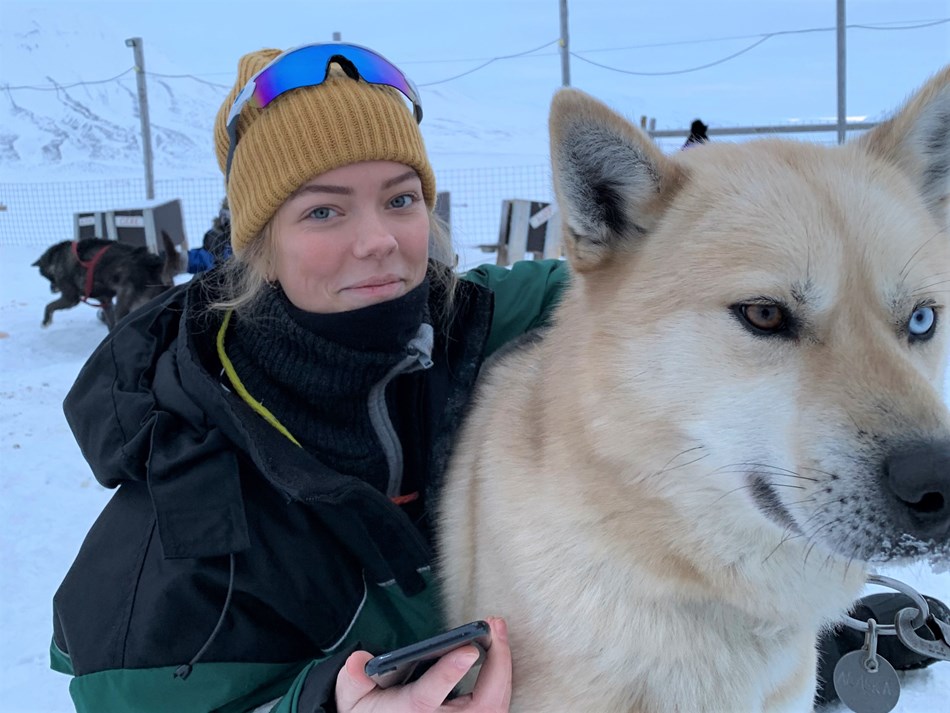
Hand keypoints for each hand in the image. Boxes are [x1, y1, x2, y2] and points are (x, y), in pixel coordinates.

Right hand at [335, 616, 511, 711]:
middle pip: (483, 703)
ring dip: (503, 665)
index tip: (467, 650)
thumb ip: (352, 680)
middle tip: (494, 625)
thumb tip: (355, 661)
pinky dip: (502, 676)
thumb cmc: (371, 712)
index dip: (449, 673)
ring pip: (496, 703)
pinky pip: (497, 703)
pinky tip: (500, 648)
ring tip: (498, 629)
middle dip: (496, 663)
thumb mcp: (353, 699)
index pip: (428, 696)